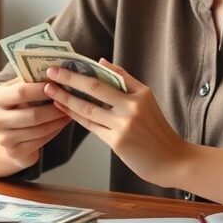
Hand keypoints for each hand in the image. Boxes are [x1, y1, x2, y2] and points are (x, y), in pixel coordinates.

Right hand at [0, 77, 71, 167]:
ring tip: (71, 111)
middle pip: (33, 115)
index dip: (42, 89)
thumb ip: (30, 80)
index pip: (21, 92)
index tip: (59, 84)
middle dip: (55, 108)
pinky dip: (55, 131)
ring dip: (58, 120)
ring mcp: (4, 138)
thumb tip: (55, 68)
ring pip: (40, 129)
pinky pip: (41, 141)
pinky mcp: (14, 152)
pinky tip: (62, 123)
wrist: (7, 133)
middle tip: (71, 101)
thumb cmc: (18, 105)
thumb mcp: (17, 89)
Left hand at [44, 60, 186, 186]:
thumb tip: (101, 61)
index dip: (86, 67)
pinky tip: (62, 108)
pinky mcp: (117, 141)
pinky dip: (74, 116)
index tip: (68, 61)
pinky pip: (90, 125)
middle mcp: (132, 106)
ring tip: (50, 89)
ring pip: (88, 107)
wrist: (172, 160)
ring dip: (66, 97)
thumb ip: (125, 80)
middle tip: (51, 71)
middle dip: (70, 78)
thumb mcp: (146, 100)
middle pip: (95, 86)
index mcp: (141, 93)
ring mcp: (124, 124)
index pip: (109, 74)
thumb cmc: (157, 130)